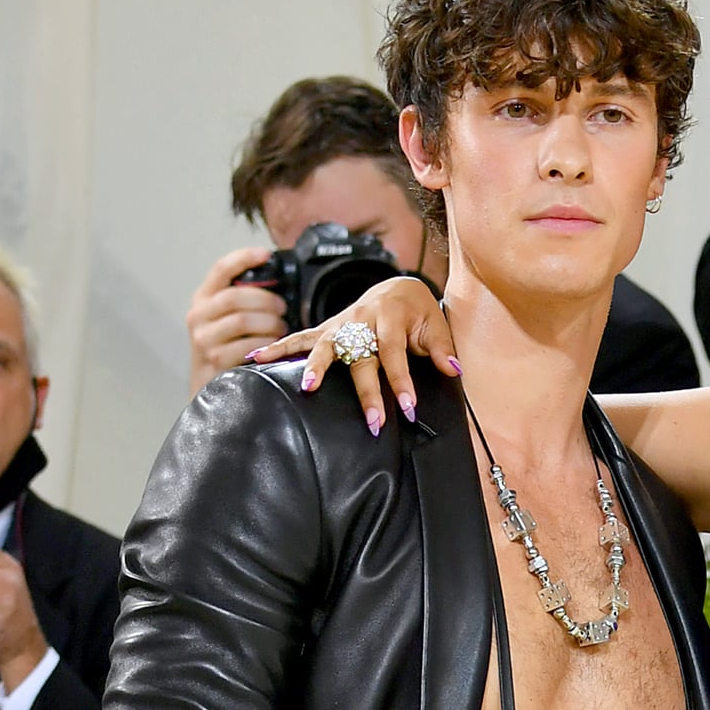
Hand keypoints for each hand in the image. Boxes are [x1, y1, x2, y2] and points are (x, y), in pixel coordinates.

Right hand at [186, 246, 289, 393]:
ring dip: (268, 323)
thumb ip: (243, 303)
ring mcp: (204, 339)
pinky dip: (266, 345)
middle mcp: (198, 316)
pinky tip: (274, 347)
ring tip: (281, 329)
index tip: (266, 254)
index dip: (244, 258)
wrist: (209, 393)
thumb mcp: (228, 323)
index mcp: (203, 300)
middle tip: (282, 308)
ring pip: (243, 321)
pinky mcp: (214, 361)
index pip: (221, 269)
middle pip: (235, 297)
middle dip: (265, 300)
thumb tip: (277, 283)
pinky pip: (247, 347)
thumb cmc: (227, 354)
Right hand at [251, 278, 457, 435]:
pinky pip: (300, 338)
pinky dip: (277, 348)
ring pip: (324, 345)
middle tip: (372, 421)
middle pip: (360, 357)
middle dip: (366, 390)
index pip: (395, 353)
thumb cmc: (418, 312)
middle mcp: (361, 319)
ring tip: (306, 388)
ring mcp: (340, 323)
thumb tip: (453, 369)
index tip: (408, 409)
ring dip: (315, 366)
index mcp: (390, 317)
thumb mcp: (436, 325)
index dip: (401, 381)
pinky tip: (256, 359)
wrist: (397, 287)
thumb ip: (442, 348)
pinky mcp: (327, 329)